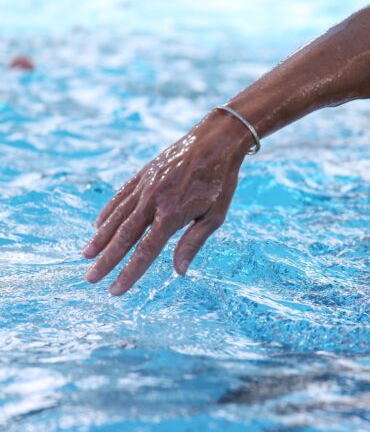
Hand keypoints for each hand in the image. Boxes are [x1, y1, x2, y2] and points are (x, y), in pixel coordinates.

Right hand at [83, 112, 252, 294]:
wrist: (215, 141)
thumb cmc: (220, 181)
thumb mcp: (215, 215)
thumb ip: (193, 242)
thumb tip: (179, 271)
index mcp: (172, 214)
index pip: (145, 250)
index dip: (129, 272)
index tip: (115, 290)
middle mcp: (153, 200)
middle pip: (124, 236)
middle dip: (106, 260)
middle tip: (90, 279)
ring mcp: (144, 186)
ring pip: (116, 217)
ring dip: (100, 238)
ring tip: (87, 256)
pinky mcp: (142, 174)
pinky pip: (120, 197)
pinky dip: (107, 213)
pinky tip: (98, 226)